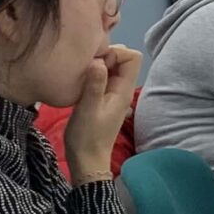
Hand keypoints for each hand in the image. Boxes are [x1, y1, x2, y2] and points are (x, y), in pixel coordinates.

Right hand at [63, 45, 141, 184]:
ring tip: (81, 73)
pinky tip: (80, 81)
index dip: (116, 53)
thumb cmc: (87, 136)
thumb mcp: (87, 109)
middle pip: (123, 60)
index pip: (133, 57)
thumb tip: (99, 61)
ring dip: (98, 65)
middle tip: (86, 66)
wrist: (86, 160)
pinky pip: (102, 78)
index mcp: (123, 90)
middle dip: (106, 56)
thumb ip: (94, 84)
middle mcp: (122, 90)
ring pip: (112, 68)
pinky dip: (93, 74)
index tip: (96, 62)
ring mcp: (113, 94)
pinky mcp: (102, 99)